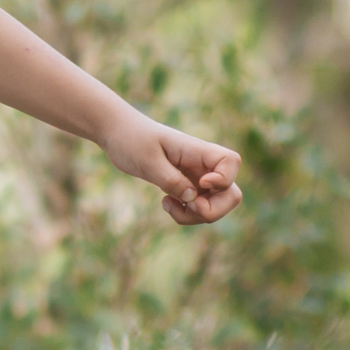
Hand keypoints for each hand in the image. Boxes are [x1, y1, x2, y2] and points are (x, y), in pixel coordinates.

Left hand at [99, 110, 242, 225]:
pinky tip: (166, 203)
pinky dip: (186, 214)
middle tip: (188, 206)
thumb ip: (170, 179)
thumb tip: (192, 198)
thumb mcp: (147, 160)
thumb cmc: (132, 139)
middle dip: (214, 209)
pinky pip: (197, 209)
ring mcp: (196, 178)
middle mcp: (202, 165)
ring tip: (168, 204)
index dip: (224, 179)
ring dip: (196, 216)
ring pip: (215, 206)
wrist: (117, 133)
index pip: (232, 162)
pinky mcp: (185, 187)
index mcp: (197, 150)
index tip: (200, 183)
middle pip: (231, 192)